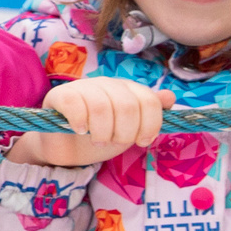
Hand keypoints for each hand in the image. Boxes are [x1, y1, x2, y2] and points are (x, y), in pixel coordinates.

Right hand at [8, 77, 171, 167]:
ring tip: (98, 141)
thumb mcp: (130, 130)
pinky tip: (79, 130)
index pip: (149, 101)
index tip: (142, 142)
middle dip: (125, 132)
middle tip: (115, 142)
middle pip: (127, 106)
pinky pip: (74, 105)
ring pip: (101, 107)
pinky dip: (80, 122)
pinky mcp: (61, 96)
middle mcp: (107, 84)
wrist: (65, 146)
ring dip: (102, 132)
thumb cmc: (100, 136)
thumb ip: (150, 115)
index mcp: (127, 89)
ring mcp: (83, 87)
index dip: (150, 125)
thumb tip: (169, 97)